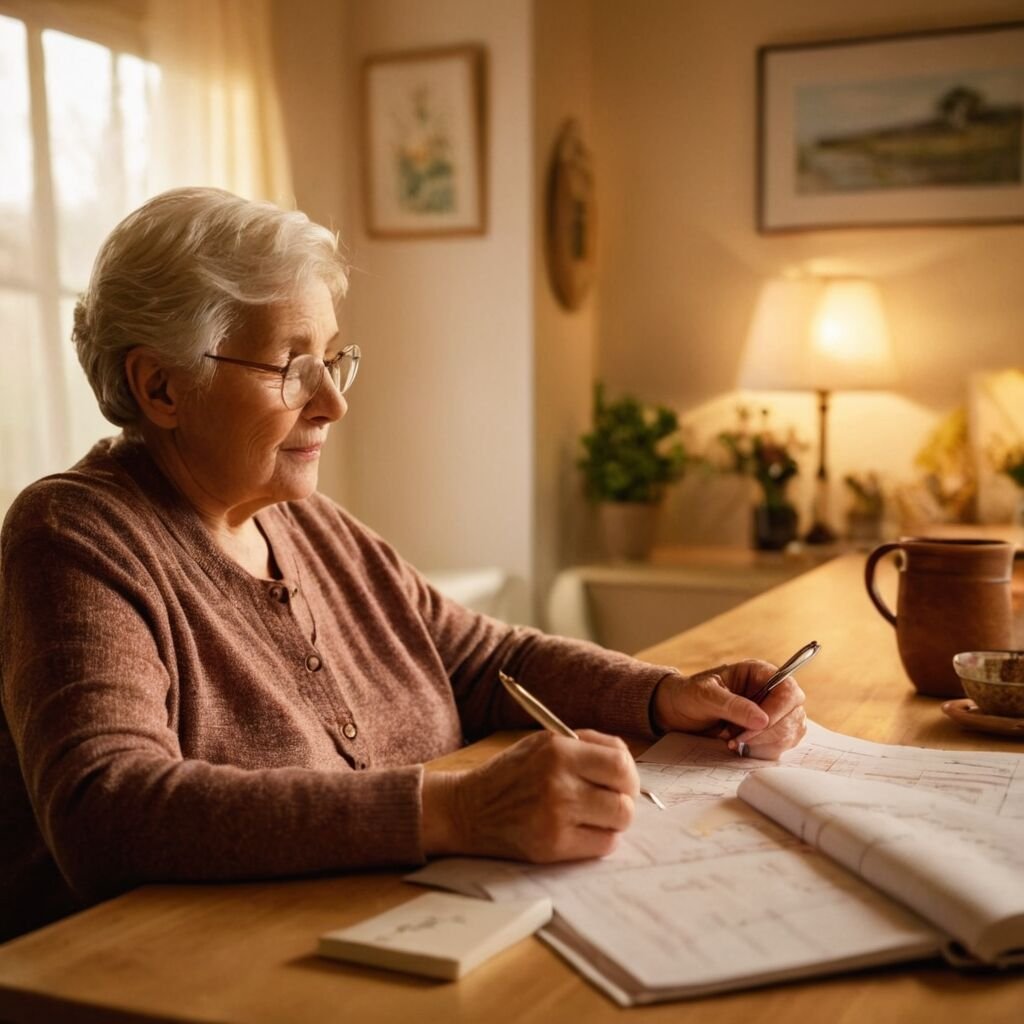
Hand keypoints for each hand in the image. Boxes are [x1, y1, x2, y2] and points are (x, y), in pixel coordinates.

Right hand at [421, 730, 638, 861]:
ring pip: (619, 822)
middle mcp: (558, 780)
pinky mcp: (552, 845)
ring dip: (613, 821)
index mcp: (557, 749)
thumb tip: (628, 760)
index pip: (620, 762)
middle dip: (625, 800)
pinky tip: (581, 831)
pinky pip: (602, 846)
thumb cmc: (511, 774)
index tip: (623, 780)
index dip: (629, 774)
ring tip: (594, 816)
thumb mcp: (543, 742)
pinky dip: (599, 840)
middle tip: (611, 801)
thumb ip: (587, 745)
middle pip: (625, 797)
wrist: (467, 809)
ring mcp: (555, 815)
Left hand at [652, 660, 805, 759]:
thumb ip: (733, 705)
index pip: (788, 690)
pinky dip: (762, 751)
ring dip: (764, 744)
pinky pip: (780, 746)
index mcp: (759, 673)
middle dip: (768, 732)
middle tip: (737, 739)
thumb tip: (762, 720)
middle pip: (793, 715)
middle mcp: (771, 692)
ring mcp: (772, 713)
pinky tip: (740, 748)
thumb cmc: (689, 694)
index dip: (778, 710)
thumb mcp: (705, 695)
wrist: (677, 711)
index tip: (758, 726)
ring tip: (734, 742)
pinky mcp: (768, 732)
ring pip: (790, 733)